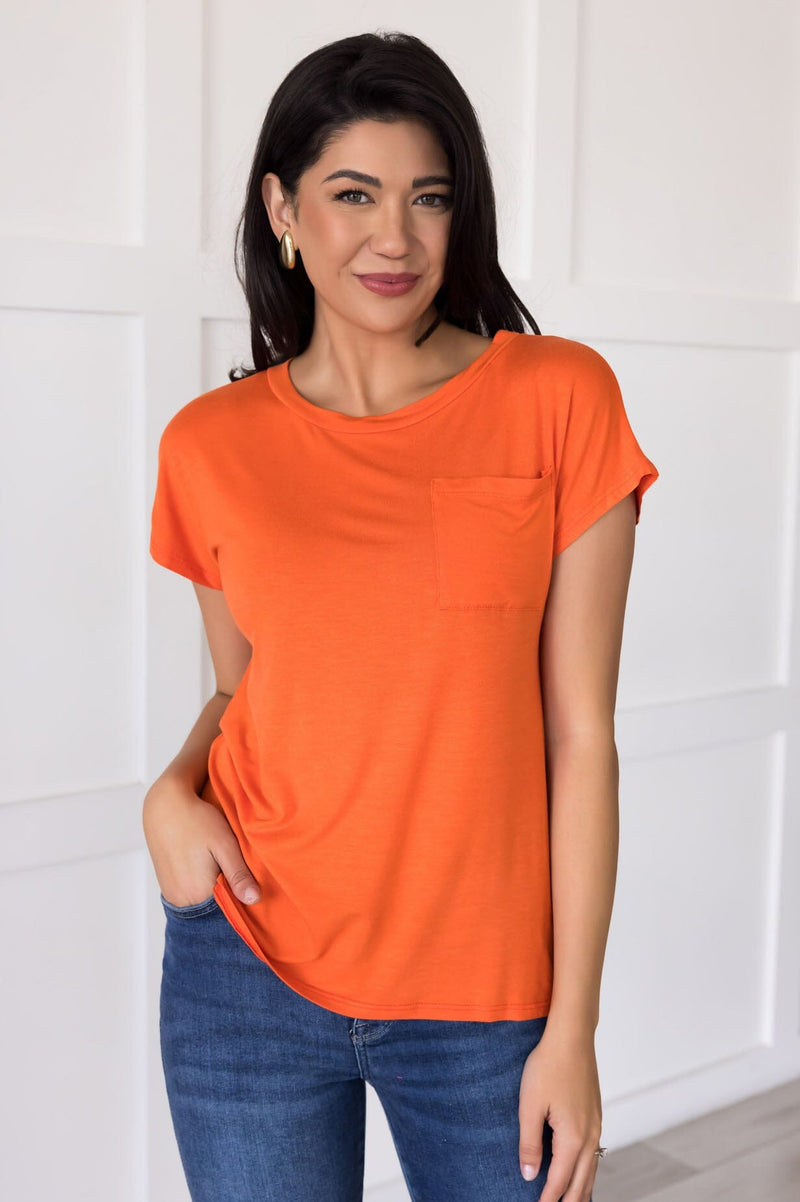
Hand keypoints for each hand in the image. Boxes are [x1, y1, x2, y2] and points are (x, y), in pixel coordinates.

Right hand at [142, 777, 260, 906]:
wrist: (164, 807)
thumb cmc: (196, 821)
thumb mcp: (224, 844)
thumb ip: (238, 874)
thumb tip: (254, 899)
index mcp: (199, 893)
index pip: (227, 913)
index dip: (242, 905)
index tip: (253, 893)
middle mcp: (183, 900)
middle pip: (214, 911)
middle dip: (230, 899)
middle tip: (240, 879)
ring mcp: (173, 895)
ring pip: (203, 904)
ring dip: (216, 894)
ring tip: (225, 873)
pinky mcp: (168, 887)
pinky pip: (191, 898)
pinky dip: (203, 890)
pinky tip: (210, 871)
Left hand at [518, 1025, 602, 1200]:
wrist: (572, 1036)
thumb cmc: (548, 1066)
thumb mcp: (530, 1105)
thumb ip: (529, 1143)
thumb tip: (529, 1175)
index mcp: (573, 1138)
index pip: (559, 1181)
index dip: (547, 1200)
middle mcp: (590, 1135)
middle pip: (581, 1183)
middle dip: (568, 1201)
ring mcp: (596, 1125)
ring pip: (592, 1169)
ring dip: (580, 1190)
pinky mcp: (596, 1114)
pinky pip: (594, 1153)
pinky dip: (587, 1171)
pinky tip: (580, 1171)